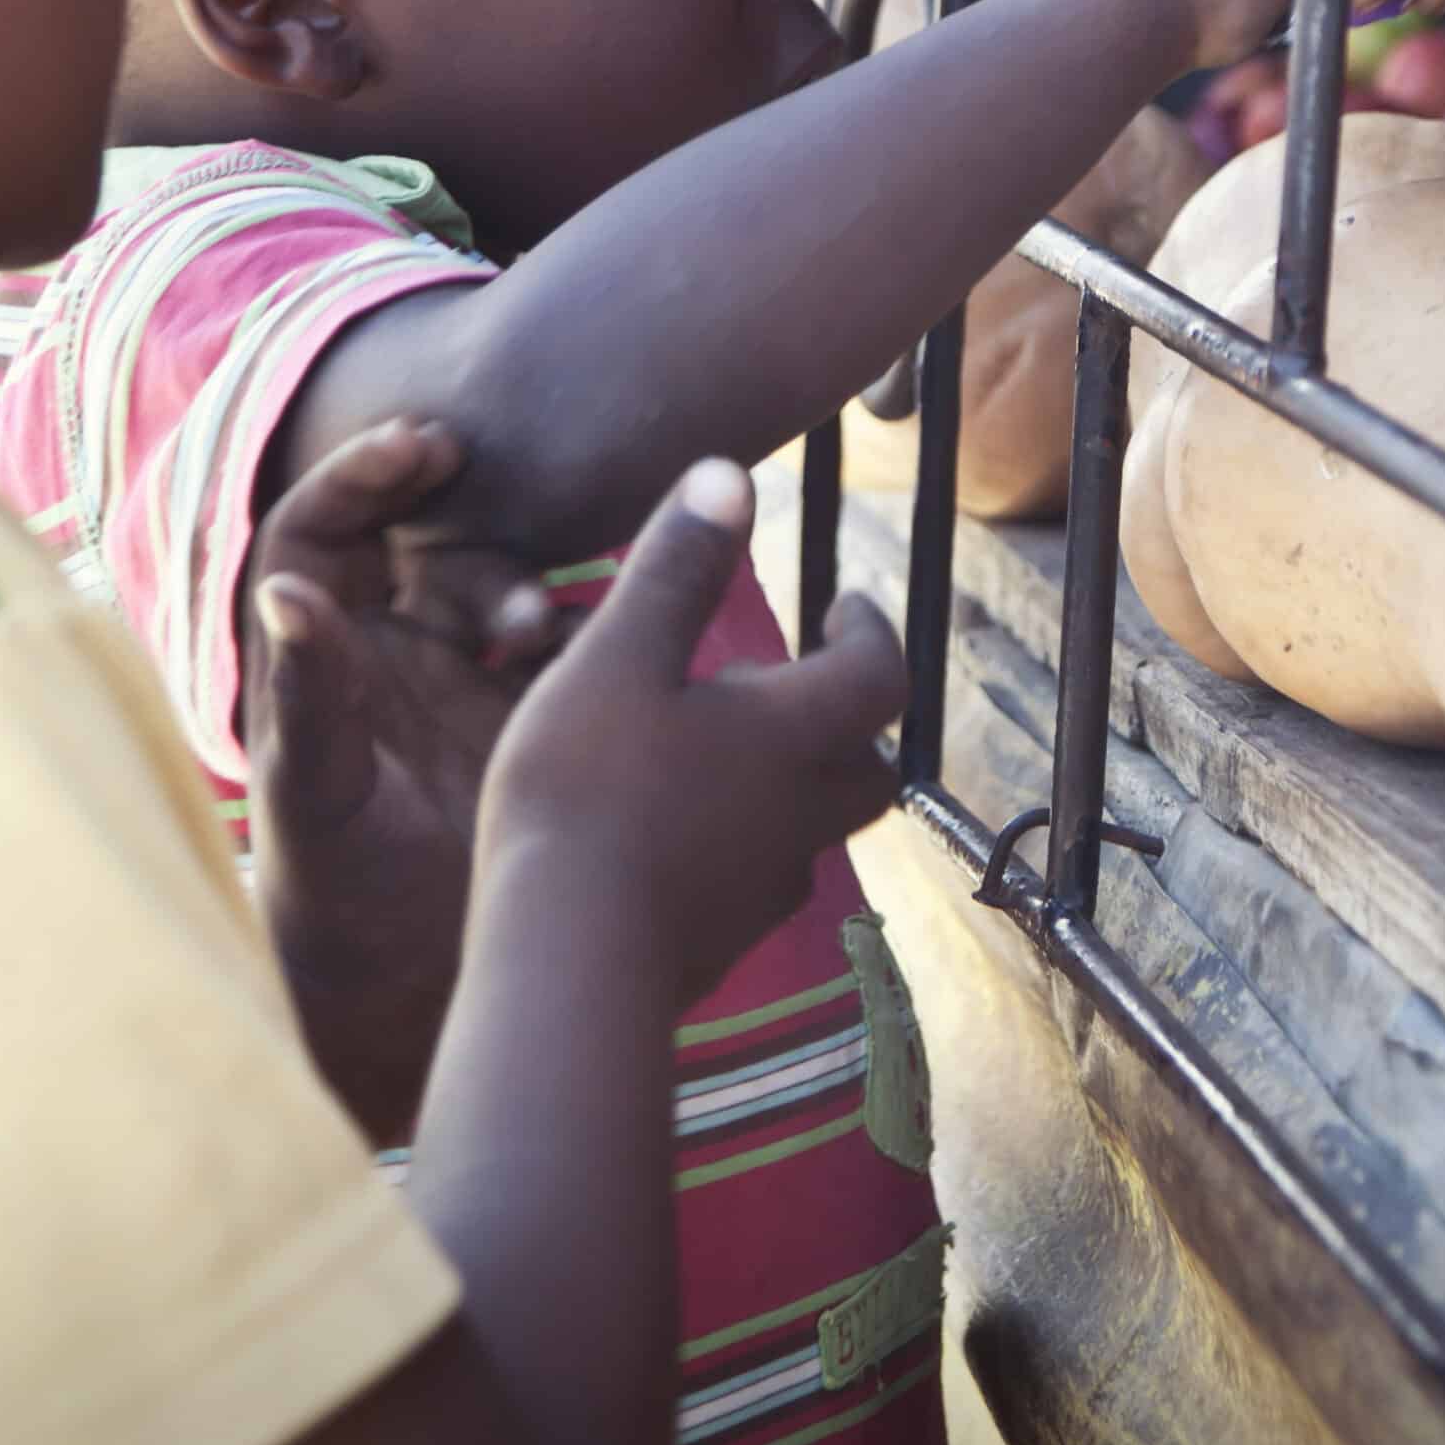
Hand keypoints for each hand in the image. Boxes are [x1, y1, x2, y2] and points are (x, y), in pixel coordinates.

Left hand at [245, 419, 567, 1140]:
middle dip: (449, 508)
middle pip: (411, 541)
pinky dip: (572, 633)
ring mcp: (456, 682)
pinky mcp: (525, 713)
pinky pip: (556, 639)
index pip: (317, 534)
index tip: (418, 443)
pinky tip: (586, 655)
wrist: (422, 997)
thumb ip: (307, 703)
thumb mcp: (318, 802)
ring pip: (489, 584)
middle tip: (481, 473)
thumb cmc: (338, 908)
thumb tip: (284, 591)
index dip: (358, 475)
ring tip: (532, 629)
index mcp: (314, 664)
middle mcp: (381, 658)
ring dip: (513, 587)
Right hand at [476, 460, 906, 1013]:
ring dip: (788, 779)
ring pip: (811, 825)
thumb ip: (675, 568)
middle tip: (792, 679)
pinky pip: (753, 877)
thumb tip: (731, 475)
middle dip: (844, 714)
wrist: (565, 969)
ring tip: (720, 747)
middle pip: (866, 763)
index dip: (870, 629)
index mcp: (795, 734)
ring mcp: (763, 889)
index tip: (844, 602)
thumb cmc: (588, 795)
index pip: (879, 673)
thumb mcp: (618, 657)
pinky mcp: (720, 944)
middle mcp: (801, 813)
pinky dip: (737, 838)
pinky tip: (671, 830)